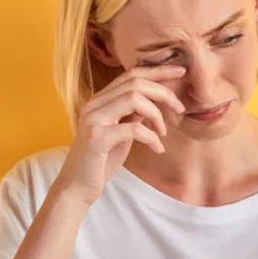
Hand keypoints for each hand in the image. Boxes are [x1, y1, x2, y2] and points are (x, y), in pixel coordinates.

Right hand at [52, 64, 186, 205]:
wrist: (76, 187)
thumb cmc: (100, 161)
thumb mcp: (120, 133)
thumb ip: (132, 115)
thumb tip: (153, 102)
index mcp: (100, 100)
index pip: (131, 74)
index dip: (158, 71)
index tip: (181, 71)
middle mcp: (94, 104)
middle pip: (136, 82)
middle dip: (164, 92)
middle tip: (180, 108)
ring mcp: (94, 120)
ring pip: (134, 99)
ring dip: (157, 114)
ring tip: (163, 132)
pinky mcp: (97, 138)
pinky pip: (134, 128)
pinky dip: (152, 137)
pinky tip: (158, 148)